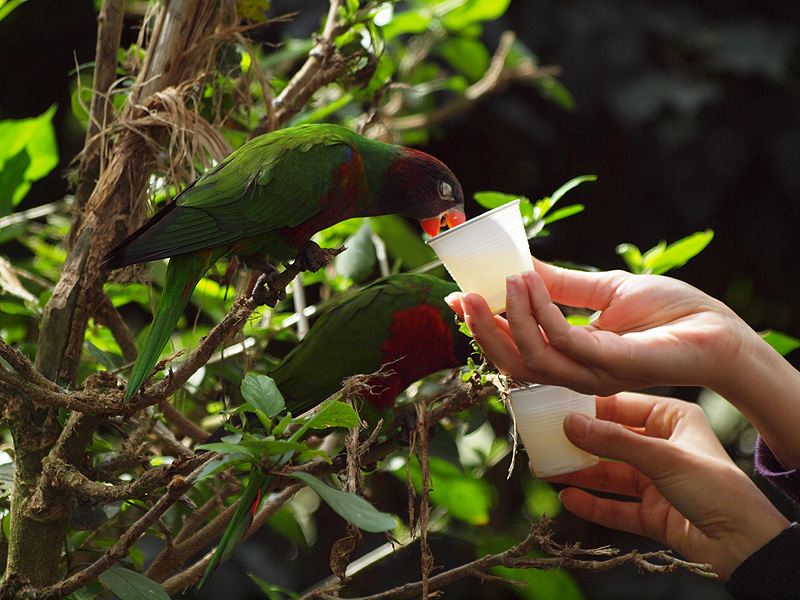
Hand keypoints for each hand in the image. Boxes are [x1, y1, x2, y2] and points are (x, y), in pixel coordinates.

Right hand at [446, 259, 758, 395]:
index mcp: (570, 357)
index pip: (514, 350)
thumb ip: (561, 285)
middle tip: (464, 295)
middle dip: (482, 330)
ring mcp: (592, 373)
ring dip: (510, 318)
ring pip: (531, 357)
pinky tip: (530, 281)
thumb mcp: (603, 290)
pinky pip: (564, 340)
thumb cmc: (669, 312)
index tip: (457, 296)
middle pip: (512, 362)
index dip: (482, 327)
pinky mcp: (612, 365)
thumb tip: (520, 265)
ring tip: (504, 279)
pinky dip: (542, 312)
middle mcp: (575, 372)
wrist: (717, 328)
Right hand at [546, 393, 788, 580]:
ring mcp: (656, 480)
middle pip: (610, 441)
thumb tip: (570, 424)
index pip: (622, 406)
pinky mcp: (652, 512)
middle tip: (545, 440)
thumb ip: (613, 441)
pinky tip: (569, 498)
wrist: (743, 543)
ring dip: (580, 473)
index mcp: (672, 419)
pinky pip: (615, 505)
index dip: (590, 408)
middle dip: (579, 443)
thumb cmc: (715, 487)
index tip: (556, 407)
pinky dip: (593, 503)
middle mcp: (662, 446)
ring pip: (609, 474)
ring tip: (547, 471)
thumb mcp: (662, 456)